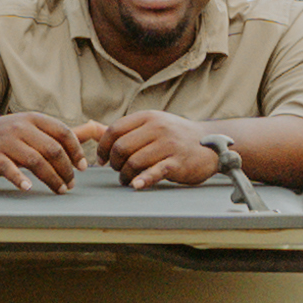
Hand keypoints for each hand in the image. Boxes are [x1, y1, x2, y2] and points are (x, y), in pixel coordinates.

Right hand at [0, 111, 86, 192]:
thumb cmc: (5, 136)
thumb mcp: (30, 128)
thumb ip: (58, 132)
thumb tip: (94, 130)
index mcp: (34, 119)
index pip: (63, 132)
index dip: (76, 151)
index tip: (82, 167)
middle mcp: (21, 128)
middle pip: (52, 149)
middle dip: (66, 169)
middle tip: (70, 184)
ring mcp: (6, 142)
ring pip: (36, 161)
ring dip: (52, 178)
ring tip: (59, 190)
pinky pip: (10, 169)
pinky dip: (20, 179)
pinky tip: (28, 188)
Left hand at [94, 109, 224, 189]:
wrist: (210, 143)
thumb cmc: (175, 136)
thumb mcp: (152, 125)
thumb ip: (126, 129)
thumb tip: (92, 130)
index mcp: (147, 118)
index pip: (114, 130)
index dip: (102, 147)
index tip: (101, 160)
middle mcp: (157, 128)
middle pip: (121, 148)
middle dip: (114, 163)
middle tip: (117, 171)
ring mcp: (168, 145)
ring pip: (134, 162)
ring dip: (125, 175)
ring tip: (128, 180)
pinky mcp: (177, 162)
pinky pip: (155, 172)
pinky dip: (143, 180)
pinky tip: (137, 185)